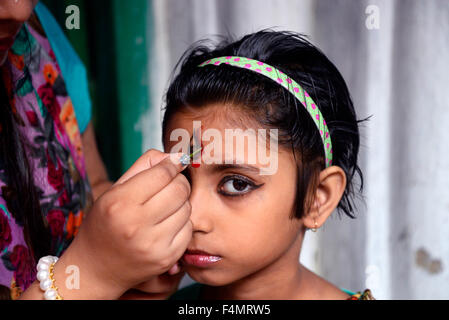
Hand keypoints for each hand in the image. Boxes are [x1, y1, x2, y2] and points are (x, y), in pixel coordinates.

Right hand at [56, 149, 192, 298]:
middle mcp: (136, 225)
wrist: (95, 269)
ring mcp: (153, 245)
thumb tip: (176, 155)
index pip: (162, 173)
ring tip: (164, 208)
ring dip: (181, 203)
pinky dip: (182, 223)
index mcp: (120, 203)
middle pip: (179, 189)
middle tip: (170, 185)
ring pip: (187, 208)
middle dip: (179, 182)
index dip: (171, 164)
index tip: (173, 164)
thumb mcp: (114, 190)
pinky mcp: (166, 259)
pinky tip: (166, 225)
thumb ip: (144, 166)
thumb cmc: (105, 223)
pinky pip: (188, 229)